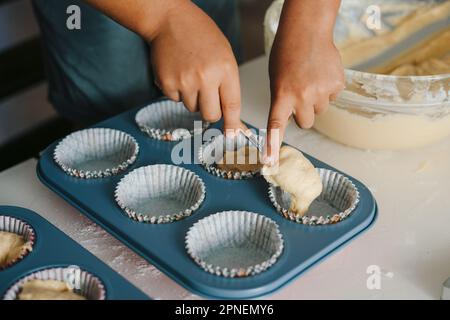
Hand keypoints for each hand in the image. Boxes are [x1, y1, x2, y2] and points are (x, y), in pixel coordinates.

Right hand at [149, 1, 241, 130]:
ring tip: (191, 74)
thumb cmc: (200, 36)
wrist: (169, 20)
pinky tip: (178, 72)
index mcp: (225, 69)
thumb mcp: (224, 56)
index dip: (233, 124)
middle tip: (207, 96)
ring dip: (193, 98)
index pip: (232, 105)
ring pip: (192, 108)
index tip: (233, 136)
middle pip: (211, 115)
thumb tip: (232, 116)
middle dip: (211, 112)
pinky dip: (177, 91)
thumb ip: (228, 85)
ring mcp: (184, 82)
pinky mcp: (166, 84)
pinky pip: (175, 100)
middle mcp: (205, 78)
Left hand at [265, 0, 343, 162]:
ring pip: (320, 110)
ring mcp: (321, 91)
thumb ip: (282, 100)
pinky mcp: (337, 85)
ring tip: (310, 80)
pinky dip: (328, 89)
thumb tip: (289, 118)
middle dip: (303, 113)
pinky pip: (333, 97)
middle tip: (300, 94)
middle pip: (305, 123)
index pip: (276, 126)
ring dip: (316, 100)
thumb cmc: (287, 54)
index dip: (273, 145)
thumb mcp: (276, 79)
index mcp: (282, 95)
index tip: (270, 161)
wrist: (307, 32)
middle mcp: (302, 96)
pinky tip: (321, 74)